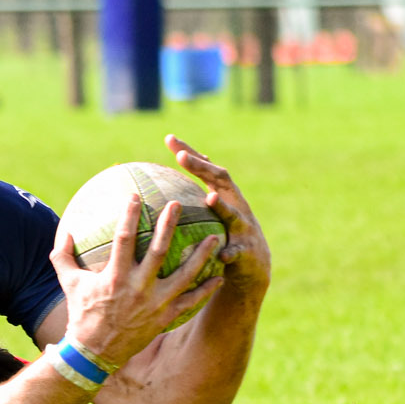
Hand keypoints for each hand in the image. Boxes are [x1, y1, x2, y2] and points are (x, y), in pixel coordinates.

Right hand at [50, 193, 222, 368]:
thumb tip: (64, 230)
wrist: (94, 353)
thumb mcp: (67, 283)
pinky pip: (191, 302)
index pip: (123, 239)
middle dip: (169, 225)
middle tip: (178, 204)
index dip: (130, 216)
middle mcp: (137, 288)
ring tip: (215, 237)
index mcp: (114, 277)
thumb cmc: (81, 314)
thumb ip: (63, 255)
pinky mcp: (165, 318)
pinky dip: (206, 290)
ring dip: (201, 255)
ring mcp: (155, 304)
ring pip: (184, 275)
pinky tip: (219, 277)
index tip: (136, 196)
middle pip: (159, 251)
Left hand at [166, 135, 270, 302]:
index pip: (206, 168)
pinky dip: (231, 252)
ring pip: (233, 214)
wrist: (253, 265)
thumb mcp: (206, 217)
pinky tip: (223, 255)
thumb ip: (186, 203)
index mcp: (223, 194)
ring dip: (222, 206)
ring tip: (211, 198)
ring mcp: (244, 227)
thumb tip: (152, 195)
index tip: (169, 138)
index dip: (189, 152)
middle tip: (182, 157)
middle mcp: (236, 204)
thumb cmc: (221, 237)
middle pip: (221, 180)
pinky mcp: (248, 251)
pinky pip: (238, 251)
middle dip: (202, 167)